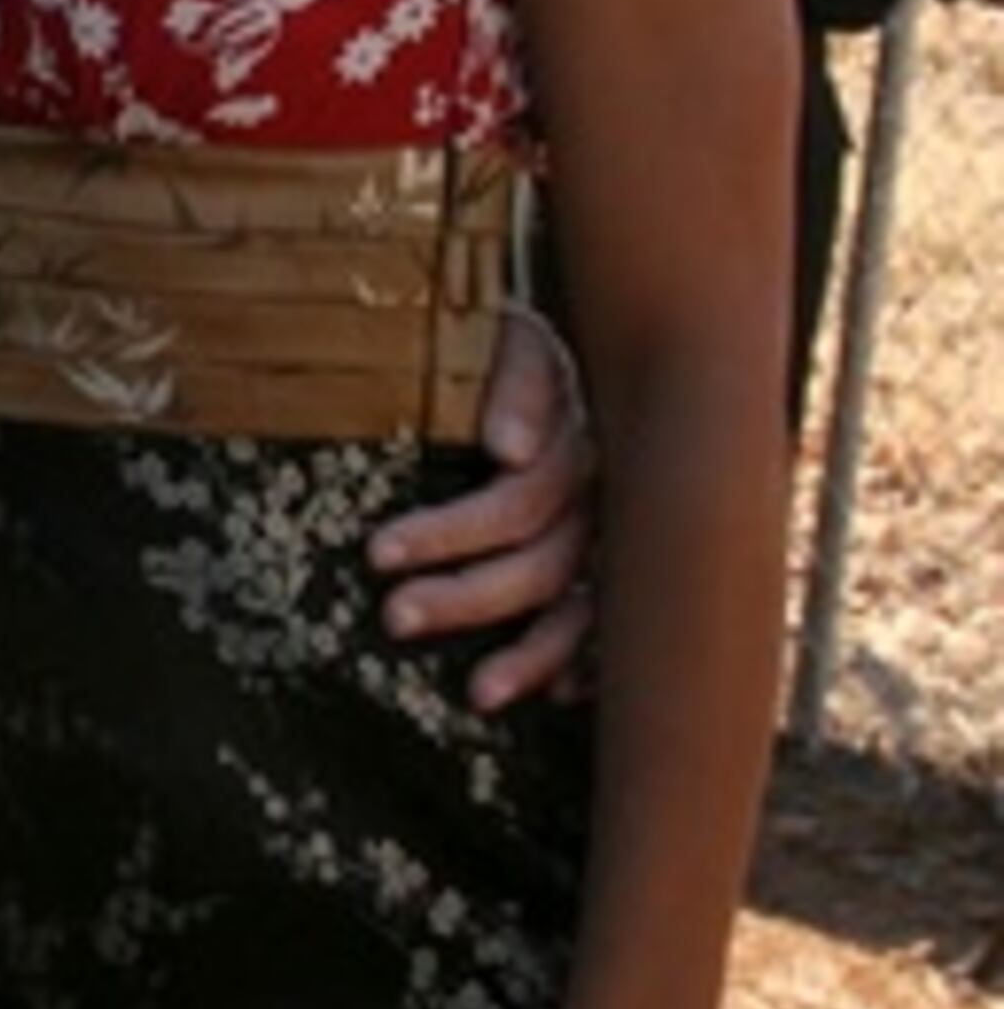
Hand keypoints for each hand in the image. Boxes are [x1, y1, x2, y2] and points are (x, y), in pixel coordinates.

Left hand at [370, 306, 597, 710]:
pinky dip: (593, 658)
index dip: (448, 532)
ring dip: (533, 652)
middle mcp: (614, 492)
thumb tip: (506, 450)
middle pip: (544, 561)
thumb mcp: (525, 329)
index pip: (516, 503)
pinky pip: (620, 620)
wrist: (617, 312)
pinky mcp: (633, 556)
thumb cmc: (544, 320)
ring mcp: (628, 529)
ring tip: (477, 694)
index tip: (375, 554)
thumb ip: (519, 382)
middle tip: (393, 617)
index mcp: (587, 440)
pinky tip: (560, 696)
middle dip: (468, 597)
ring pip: (585, 602)